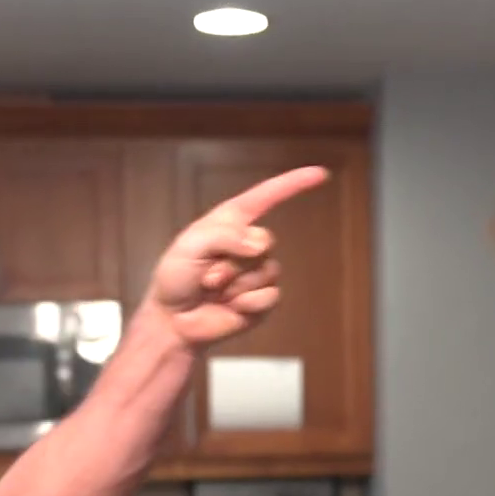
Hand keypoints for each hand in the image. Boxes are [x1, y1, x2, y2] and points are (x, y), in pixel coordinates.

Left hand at [144, 165, 330, 346]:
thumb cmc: (176, 277)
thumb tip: (260, 247)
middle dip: (233, 261)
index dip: (293, 184)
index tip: (320, 174)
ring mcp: (258, 273)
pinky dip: (248, 303)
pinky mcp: (263, 300)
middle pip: (265, 241)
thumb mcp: (190, 246)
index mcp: (231, 222)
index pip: (266, 196)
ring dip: (236, 284)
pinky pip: (270, 296)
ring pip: (267, 271)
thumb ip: (225, 236)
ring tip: (213, 292)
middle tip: (207, 276)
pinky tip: (230, 308)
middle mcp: (248, 244)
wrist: (174, 321)